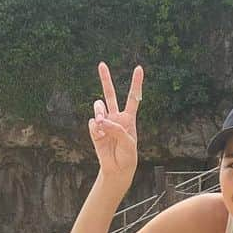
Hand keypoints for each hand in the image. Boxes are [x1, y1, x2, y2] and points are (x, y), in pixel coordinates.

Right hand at [88, 62, 143, 179]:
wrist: (117, 168)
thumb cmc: (127, 156)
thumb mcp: (128, 143)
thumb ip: (116, 129)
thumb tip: (100, 121)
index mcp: (128, 118)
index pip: (133, 98)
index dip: (136, 83)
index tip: (139, 68)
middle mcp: (116, 117)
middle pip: (110, 94)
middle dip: (105, 79)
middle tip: (101, 64)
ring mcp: (104, 122)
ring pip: (98, 106)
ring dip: (99, 111)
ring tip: (102, 122)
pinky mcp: (96, 130)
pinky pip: (93, 123)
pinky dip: (96, 129)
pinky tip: (101, 137)